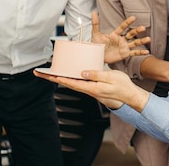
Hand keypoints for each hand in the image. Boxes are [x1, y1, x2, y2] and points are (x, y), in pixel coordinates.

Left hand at [34, 68, 149, 111]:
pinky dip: (67, 78)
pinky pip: (76, 82)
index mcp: (92, 88)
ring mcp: (89, 89)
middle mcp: (88, 89)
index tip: (49, 75)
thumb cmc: (122, 86)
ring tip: (46, 72)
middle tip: (39, 73)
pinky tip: (63, 74)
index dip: (60, 78)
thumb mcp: (112, 77)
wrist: (129, 95)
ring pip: (70, 83)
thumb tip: (83, 72)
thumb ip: (97, 75)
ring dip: (57, 78)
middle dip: (52, 78)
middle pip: (67, 83)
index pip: (72, 83)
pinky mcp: (91, 86)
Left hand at [90, 11, 150, 63]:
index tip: (133, 17)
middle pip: (131, 34)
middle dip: (137, 31)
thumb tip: (94, 12)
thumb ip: (96, 23)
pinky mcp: (124, 54)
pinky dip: (140, 52)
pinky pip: (133, 53)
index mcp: (115, 34)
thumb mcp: (96, 34)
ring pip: (134, 43)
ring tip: (148, 39)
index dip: (128, 22)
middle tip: (143, 28)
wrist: (97, 56)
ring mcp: (124, 47)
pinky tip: (146, 52)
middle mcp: (121, 39)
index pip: (123, 27)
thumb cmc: (97, 44)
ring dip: (141, 41)